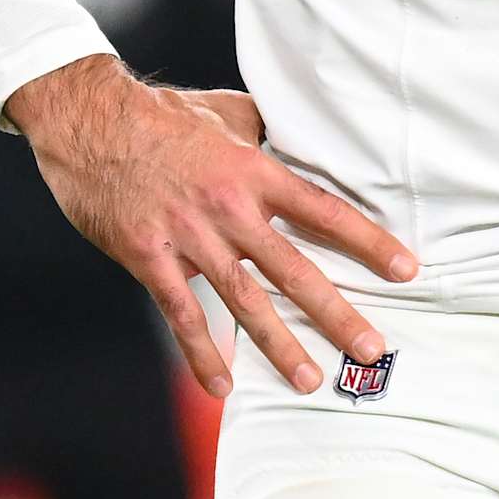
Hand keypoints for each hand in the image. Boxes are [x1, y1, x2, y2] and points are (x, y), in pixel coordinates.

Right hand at [7, 54, 418, 397]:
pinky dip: (202, 353)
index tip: (406, 270)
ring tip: (309, 381)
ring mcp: (189, 236)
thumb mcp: (228, 112)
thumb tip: (299, 141)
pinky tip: (223, 387)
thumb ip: (267, 136)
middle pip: (294, 268)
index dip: (368, 242)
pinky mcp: (150, 257)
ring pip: (244, 300)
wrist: (92, 121)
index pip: (324, 212)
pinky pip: (183, 314)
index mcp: (254, 172)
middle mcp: (230, 208)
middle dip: (335, 313)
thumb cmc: (164, 114)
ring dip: (278, 345)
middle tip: (371, 348)